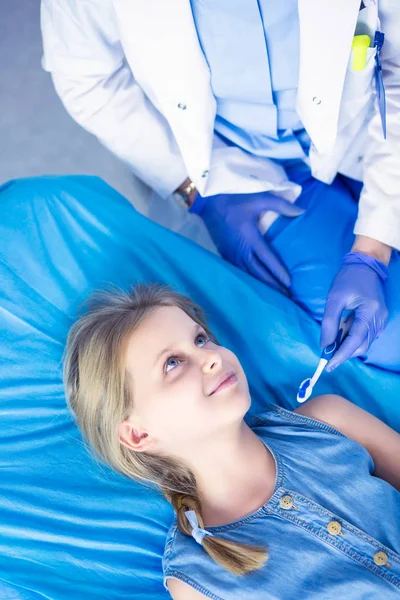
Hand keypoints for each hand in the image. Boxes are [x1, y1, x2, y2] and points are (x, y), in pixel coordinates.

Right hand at [190, 191, 303, 291]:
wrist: (209, 202)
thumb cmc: (236, 199)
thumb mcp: (260, 198)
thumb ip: (281, 205)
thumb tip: (302, 211)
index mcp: (250, 238)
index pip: (268, 259)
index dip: (278, 272)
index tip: (289, 283)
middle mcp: (241, 250)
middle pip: (259, 272)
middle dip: (272, 285)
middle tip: (285, 296)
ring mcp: (232, 254)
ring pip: (248, 275)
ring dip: (261, 286)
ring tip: (273, 296)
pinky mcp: (225, 254)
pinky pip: (239, 271)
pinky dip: (248, 280)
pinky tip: (255, 287)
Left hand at [320, 252, 388, 370]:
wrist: (365, 265)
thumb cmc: (348, 279)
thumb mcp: (334, 299)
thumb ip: (329, 323)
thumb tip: (325, 345)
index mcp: (370, 313)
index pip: (355, 341)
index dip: (341, 355)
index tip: (328, 365)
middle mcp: (379, 319)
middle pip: (361, 345)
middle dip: (344, 353)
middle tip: (326, 356)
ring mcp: (381, 320)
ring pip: (364, 342)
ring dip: (347, 345)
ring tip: (332, 342)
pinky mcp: (378, 319)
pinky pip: (366, 335)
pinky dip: (353, 338)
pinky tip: (341, 333)